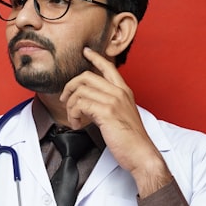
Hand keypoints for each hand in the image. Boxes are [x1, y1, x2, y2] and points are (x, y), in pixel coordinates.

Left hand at [59, 48, 172, 196]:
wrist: (141, 153)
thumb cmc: (131, 139)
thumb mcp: (121, 116)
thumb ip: (107, 105)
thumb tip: (88, 104)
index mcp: (124, 91)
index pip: (108, 67)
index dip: (95, 57)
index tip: (86, 52)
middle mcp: (119, 92)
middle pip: (86, 77)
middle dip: (70, 87)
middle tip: (65, 100)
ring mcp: (113, 101)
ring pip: (80, 92)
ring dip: (70, 107)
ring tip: (74, 120)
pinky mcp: (107, 112)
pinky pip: (80, 105)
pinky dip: (73, 115)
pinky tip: (77, 124)